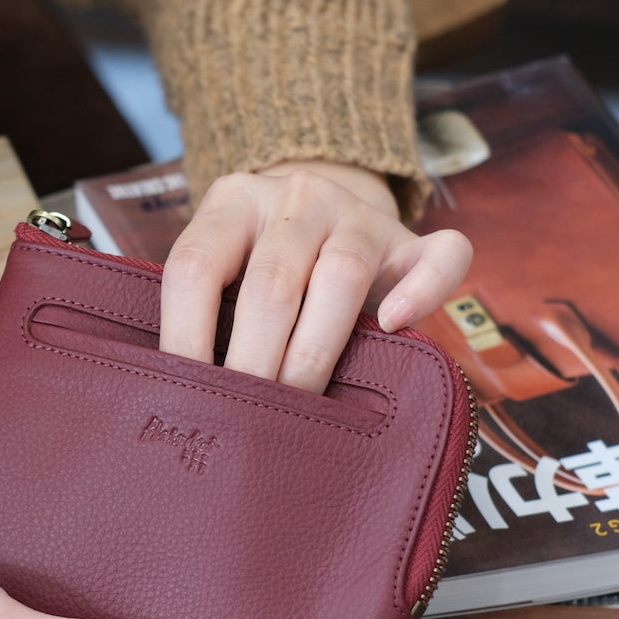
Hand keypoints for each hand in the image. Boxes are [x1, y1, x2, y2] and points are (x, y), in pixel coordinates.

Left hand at [159, 160, 471, 391]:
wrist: (323, 210)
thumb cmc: (256, 263)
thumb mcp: (222, 265)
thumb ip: (203, 305)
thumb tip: (179, 392)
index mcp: (232, 203)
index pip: (196, 267)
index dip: (184, 334)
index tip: (184, 394)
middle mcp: (295, 199)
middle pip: (270, 282)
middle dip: (254, 360)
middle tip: (245, 419)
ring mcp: (358, 215)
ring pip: (342, 274)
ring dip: (315, 349)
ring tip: (299, 402)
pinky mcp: (411, 239)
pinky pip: (438, 255)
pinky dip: (422, 291)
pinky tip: (394, 325)